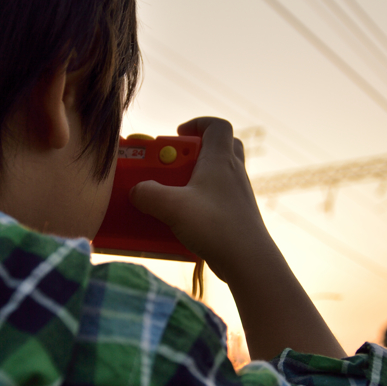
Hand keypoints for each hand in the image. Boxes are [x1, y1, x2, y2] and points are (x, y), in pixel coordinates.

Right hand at [130, 117, 345, 360]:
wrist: (249, 261)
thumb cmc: (217, 227)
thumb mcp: (173, 207)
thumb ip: (148, 194)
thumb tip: (137, 191)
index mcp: (221, 160)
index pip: (217, 126)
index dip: (198, 123)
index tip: (178, 135)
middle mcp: (233, 174)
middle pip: (219, 148)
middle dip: (192, 153)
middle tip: (171, 166)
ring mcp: (237, 196)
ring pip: (216, 176)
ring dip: (194, 181)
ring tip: (172, 196)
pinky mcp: (236, 216)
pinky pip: (216, 201)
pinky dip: (199, 204)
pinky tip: (183, 222)